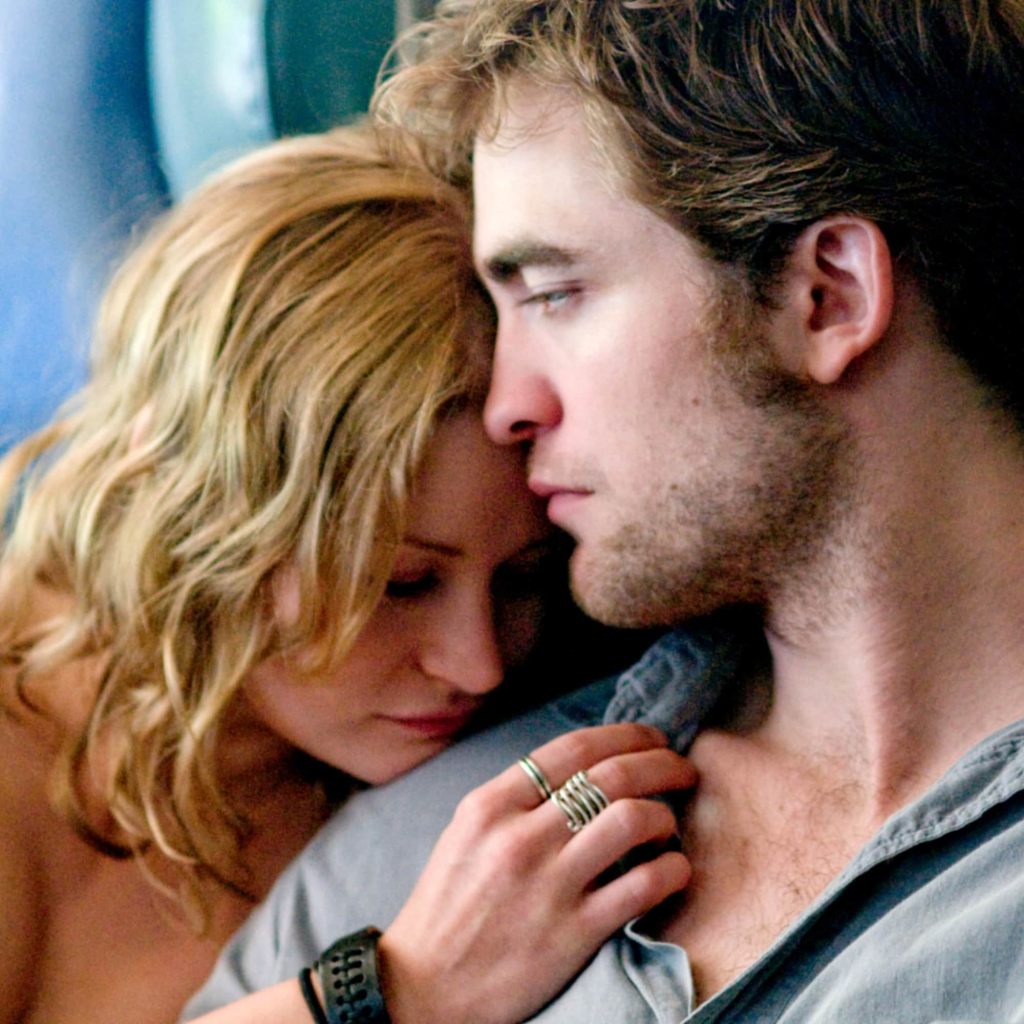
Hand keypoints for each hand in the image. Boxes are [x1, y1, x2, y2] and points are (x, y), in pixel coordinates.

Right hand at [377, 723, 695, 1023]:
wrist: (421, 989)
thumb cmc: (448, 907)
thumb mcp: (467, 833)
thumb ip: (517, 800)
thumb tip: (583, 771)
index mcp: (491, 805)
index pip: (573, 748)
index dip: (625, 735)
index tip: (651, 739)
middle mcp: (520, 836)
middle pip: (611, 775)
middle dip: (660, 763)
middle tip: (682, 769)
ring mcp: (548, 884)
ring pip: (631, 820)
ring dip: (665, 815)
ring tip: (670, 823)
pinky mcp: (573, 933)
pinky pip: (642, 886)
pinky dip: (671, 869)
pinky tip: (674, 869)